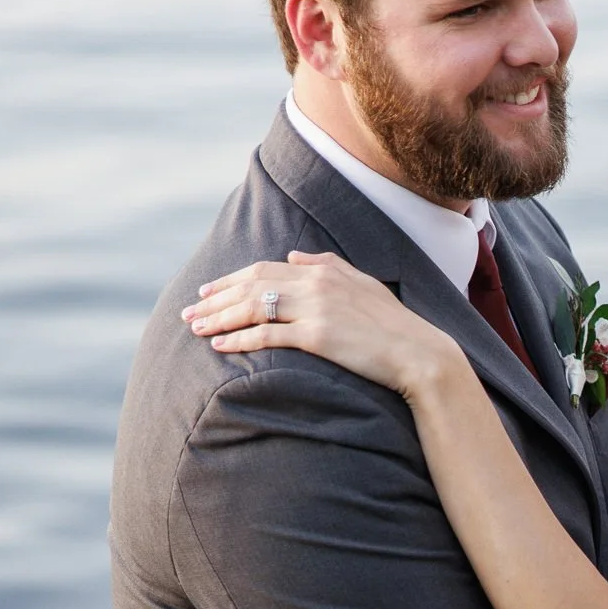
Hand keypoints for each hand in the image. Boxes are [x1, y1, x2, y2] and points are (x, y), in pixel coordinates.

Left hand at [182, 251, 463, 400]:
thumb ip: (327, 265)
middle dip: (215, 299)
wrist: (418, 353)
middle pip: (251, 286)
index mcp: (323, 270)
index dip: (231, 280)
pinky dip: (239, 339)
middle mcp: (315, 284)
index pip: (265, 270)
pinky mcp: (317, 337)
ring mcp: (315, 309)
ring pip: (253, 308)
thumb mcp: (363, 284)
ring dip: (219, 317)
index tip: (208, 291)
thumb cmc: (394, 324)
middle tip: (189, 312)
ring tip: (195, 329)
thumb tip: (295, 255)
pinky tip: (219, 345)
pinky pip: (267, 336)